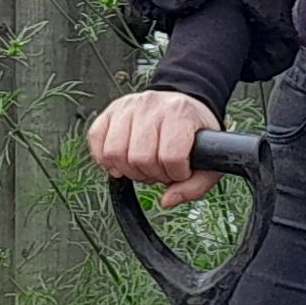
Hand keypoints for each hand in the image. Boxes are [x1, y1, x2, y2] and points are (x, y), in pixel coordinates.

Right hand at [88, 86, 223, 209]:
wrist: (183, 104)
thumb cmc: (195, 132)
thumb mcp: (209, 158)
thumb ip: (195, 186)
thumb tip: (167, 201)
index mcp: (180, 113)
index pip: (170, 156)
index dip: (176, 173)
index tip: (180, 170)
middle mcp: (151, 105)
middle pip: (140, 157)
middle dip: (151, 174)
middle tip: (160, 169)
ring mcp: (128, 106)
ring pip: (114, 152)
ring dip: (128, 168)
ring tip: (142, 165)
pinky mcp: (110, 110)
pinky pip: (95, 138)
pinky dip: (104, 157)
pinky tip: (122, 160)